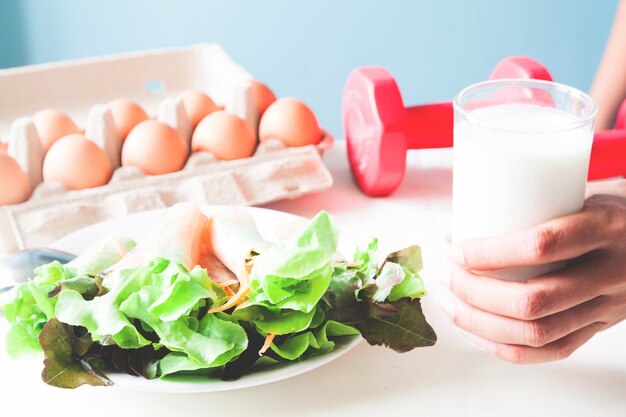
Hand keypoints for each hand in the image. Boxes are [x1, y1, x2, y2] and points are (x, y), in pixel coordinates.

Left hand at [439, 180, 625, 363]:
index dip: (490, 253)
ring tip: (449, 302)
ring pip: (536, 333)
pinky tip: (476, 332)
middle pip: (533, 300)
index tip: (455, 249)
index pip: (542, 246)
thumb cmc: (613, 209)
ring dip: (480, 322)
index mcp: (605, 228)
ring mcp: (608, 307)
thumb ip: (533, 206)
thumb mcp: (583, 192)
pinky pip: (551, 351)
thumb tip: (459, 225)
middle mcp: (610, 273)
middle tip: (445, 275)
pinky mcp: (601, 328)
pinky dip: (505, 347)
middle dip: (474, 293)